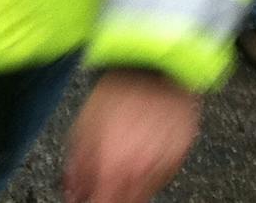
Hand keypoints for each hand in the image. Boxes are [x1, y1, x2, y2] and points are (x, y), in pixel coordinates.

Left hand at [61, 70, 201, 202]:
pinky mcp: (181, 154)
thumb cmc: (118, 91)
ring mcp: (164, 164)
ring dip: (129, 184)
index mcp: (114, 169)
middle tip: (103, 178)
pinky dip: (149, 169)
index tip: (87, 196)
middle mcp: (141, 172)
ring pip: (144, 193)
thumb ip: (77, 167)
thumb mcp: (84, 127)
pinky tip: (141, 148)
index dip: (91, 201)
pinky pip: (161, 175)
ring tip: (123, 158)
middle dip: (109, 195)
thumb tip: (74, 191)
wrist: (156, 65)